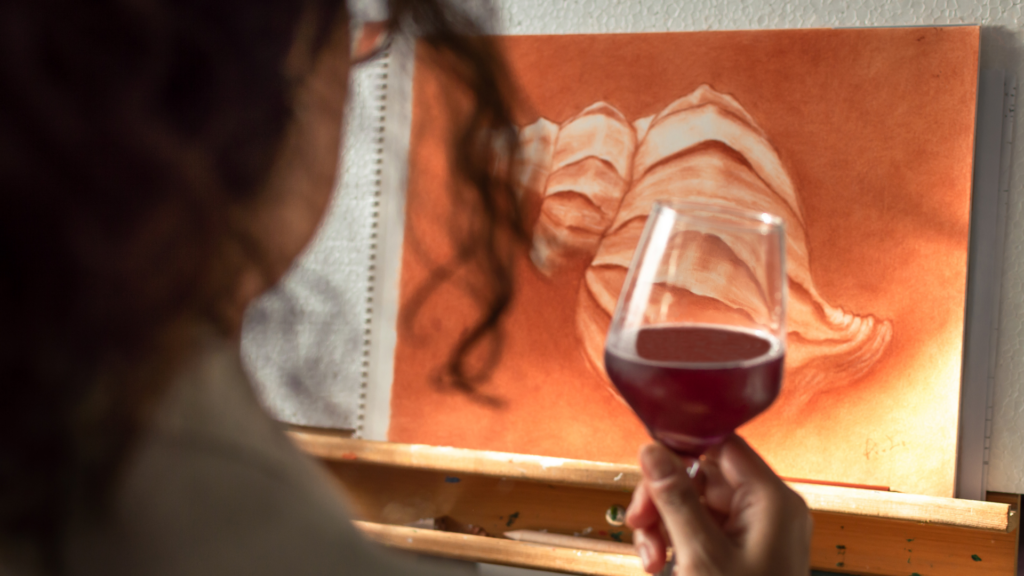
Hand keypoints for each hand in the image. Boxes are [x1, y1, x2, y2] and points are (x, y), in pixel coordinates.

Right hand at [625, 436, 811, 574]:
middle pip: (701, 476)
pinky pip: (699, 530)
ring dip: (663, 525)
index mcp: (771, 501)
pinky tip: (662, 565)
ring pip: (694, 504)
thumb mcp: (700, 555)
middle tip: (640, 523)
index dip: (682, 450)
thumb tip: (653, 451)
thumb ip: (675, 499)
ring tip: (652, 558)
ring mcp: (754, 533)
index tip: (648, 463)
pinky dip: (675, 543)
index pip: (722, 446)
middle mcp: (767, 511)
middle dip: (664, 500)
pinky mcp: (740, 553)